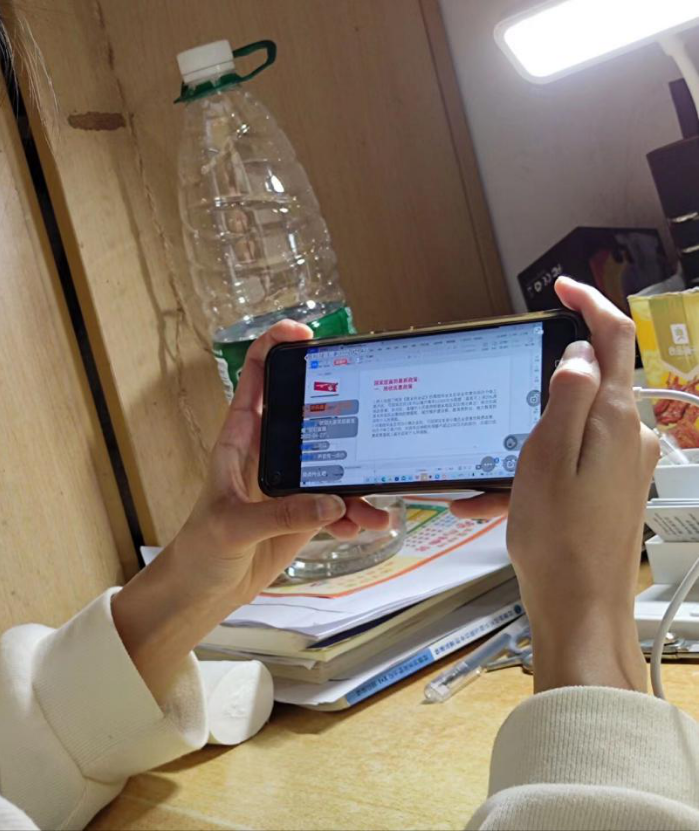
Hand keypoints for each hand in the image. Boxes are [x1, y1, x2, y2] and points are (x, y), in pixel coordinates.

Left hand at [112, 321, 388, 696]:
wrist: (204, 591)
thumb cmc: (200, 548)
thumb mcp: (233, 527)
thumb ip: (281, 515)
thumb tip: (331, 504)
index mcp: (240, 438)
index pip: (255, 378)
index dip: (275, 347)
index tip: (304, 332)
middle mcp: (269, 451)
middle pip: (310, 411)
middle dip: (342, 408)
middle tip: (372, 410)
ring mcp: (290, 482)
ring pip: (335, 462)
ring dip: (359, 478)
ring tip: (375, 502)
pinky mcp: (305, 514)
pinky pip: (340, 505)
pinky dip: (356, 514)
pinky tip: (365, 526)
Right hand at [507, 277, 657, 692]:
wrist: (581, 607)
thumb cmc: (557, 537)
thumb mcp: (547, 457)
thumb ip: (568, 397)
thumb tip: (579, 352)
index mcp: (616, 419)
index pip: (614, 339)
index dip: (591, 303)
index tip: (561, 288)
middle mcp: (632, 434)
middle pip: (597, 379)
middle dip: (549, 380)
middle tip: (505, 408)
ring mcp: (628, 462)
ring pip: (581, 422)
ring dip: (537, 432)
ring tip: (491, 474)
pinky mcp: (617, 487)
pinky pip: (576, 457)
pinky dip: (539, 465)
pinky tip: (497, 499)